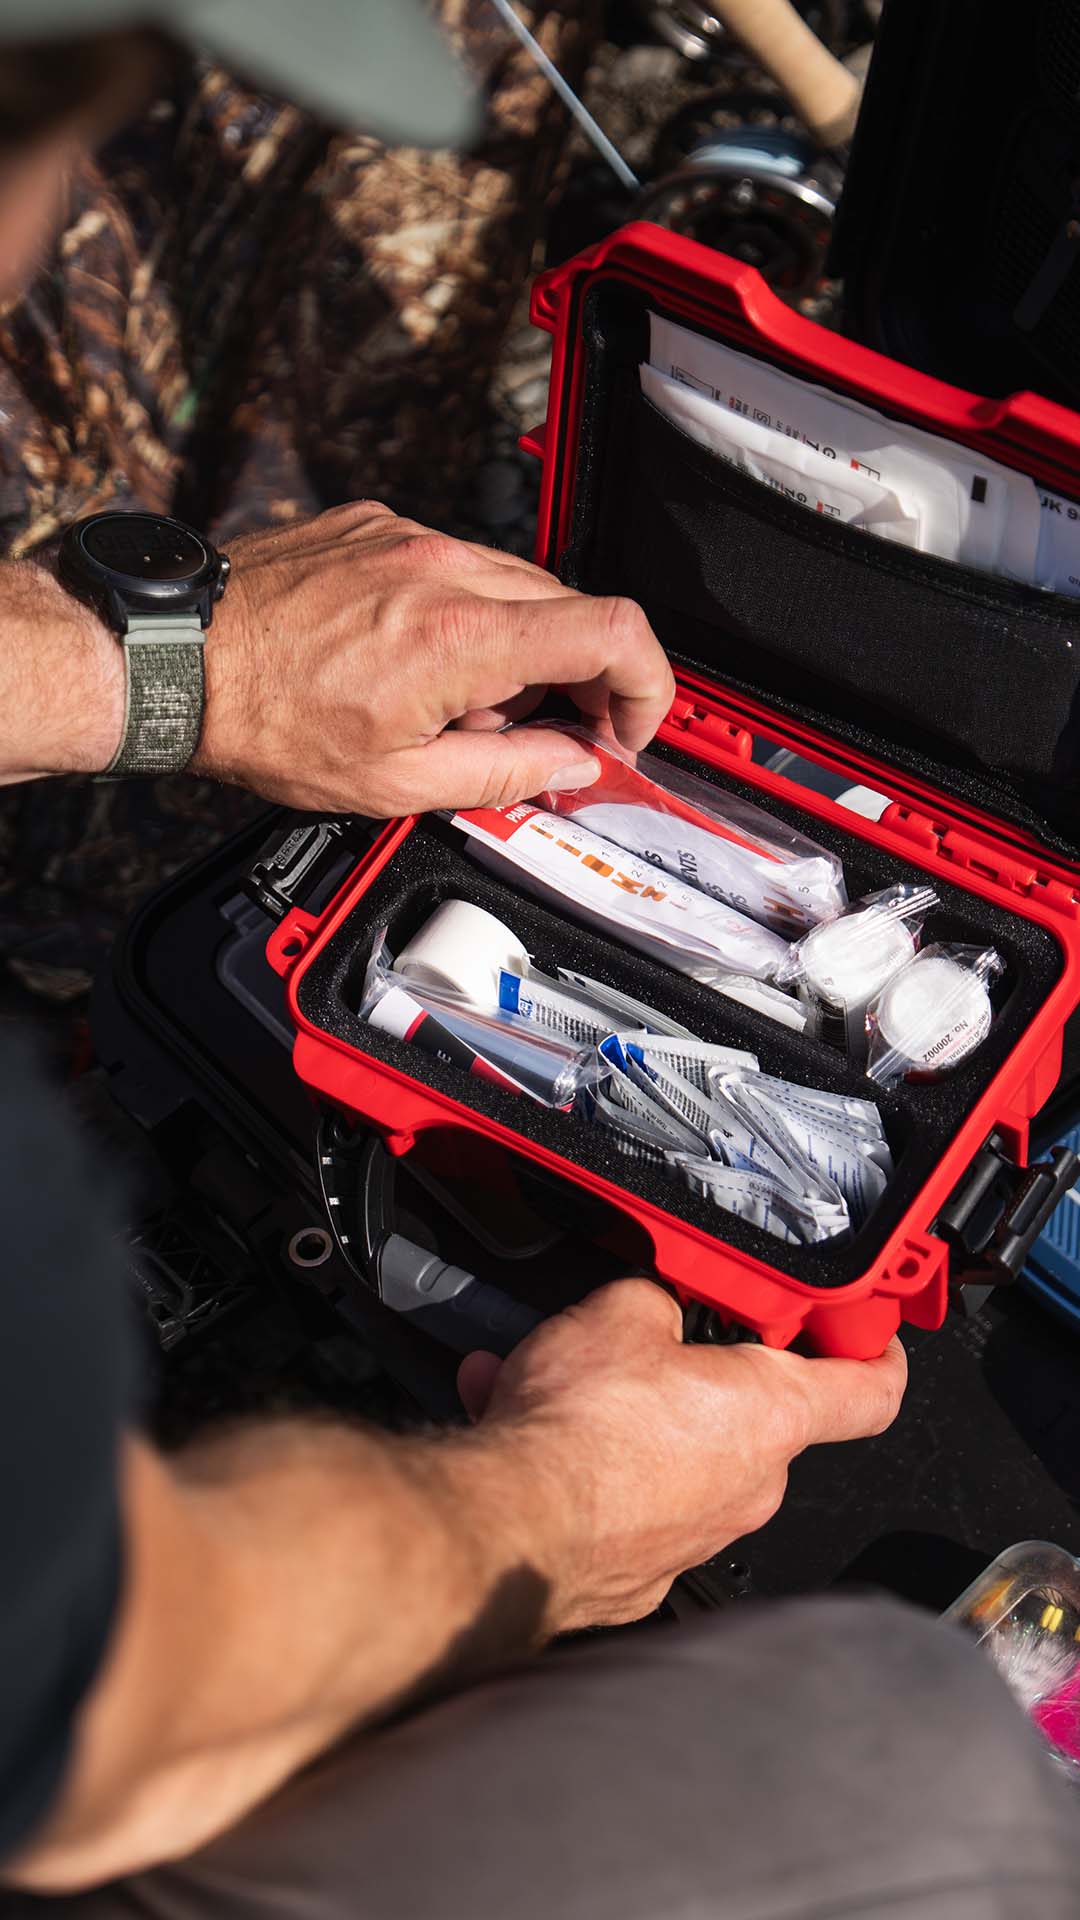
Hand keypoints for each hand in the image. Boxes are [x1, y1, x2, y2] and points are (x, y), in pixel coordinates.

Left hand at [194, 503, 674, 814]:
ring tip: (468, 705)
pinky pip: (456, 563)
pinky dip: (465, 613)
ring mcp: (408, 536)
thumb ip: (507, 773)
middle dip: (583, 679)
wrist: (175, 658)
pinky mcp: (375, 523)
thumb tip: (571, 764)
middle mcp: (444, 568)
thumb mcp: (397, 783)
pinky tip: (422, 660)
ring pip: (517, 583)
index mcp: (461, 637)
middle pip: (572, 608)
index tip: (629, 727)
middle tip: (554, 733)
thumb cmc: (263, 718)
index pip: (615, 631)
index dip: (648, 686)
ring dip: (520, 646)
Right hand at [459, 1279, 906, 1630]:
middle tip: (650, 1339)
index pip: (871, 1391)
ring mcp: (697, 1537)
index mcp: (772, 1414)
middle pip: (750, 1416)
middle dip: (699, 1373)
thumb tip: (653, 1301)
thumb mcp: (620, 1311)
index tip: (862, 1332)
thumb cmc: (582, 1433)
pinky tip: (516, 1420)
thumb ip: (657, 1298)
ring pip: (673, 1453)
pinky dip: (582, 1462)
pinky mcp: (638, 1570)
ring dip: (623, 1415)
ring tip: (550, 1378)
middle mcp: (751, 1487)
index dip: (874, 1353)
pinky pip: (623, 1497)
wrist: (511, 1527)